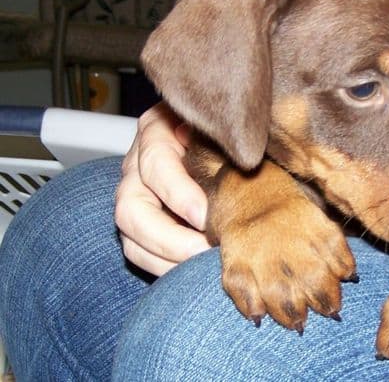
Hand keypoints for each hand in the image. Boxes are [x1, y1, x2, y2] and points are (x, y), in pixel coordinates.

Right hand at [115, 102, 210, 275]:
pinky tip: (193, 271)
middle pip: (131, 208)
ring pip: (130, 236)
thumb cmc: (224, 132)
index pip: (156, 164)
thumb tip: (248, 164)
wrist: (216, 140)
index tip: (206, 217)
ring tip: (201, 266)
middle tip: (204, 251)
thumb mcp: (223, 127)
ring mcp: (134, 195)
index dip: (179, 195)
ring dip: (166, 258)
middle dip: (168, 238)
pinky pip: (139, 253)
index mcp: (156, 131)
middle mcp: (136, 164)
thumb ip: (227, 142)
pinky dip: (165, 267)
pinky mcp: (138, 224)